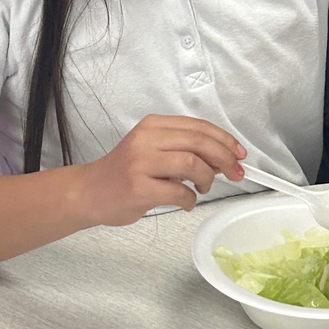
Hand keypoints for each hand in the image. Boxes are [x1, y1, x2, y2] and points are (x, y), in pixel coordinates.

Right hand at [78, 115, 245, 226]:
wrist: (89, 192)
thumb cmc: (124, 174)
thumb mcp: (153, 151)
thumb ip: (185, 151)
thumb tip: (223, 159)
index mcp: (152, 126)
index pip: (198, 127)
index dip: (225, 140)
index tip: (239, 153)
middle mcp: (146, 139)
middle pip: (199, 142)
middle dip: (224, 159)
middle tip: (235, 173)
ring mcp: (141, 163)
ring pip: (192, 164)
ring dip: (206, 179)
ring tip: (203, 188)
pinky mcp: (138, 187)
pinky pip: (179, 192)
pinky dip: (190, 200)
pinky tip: (186, 202)